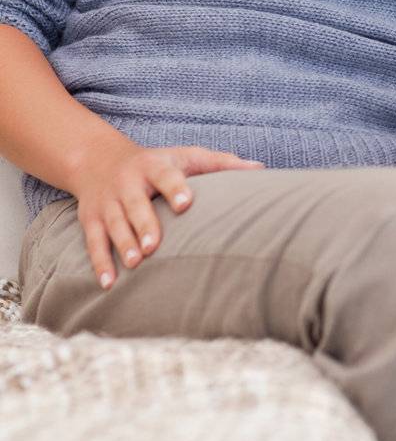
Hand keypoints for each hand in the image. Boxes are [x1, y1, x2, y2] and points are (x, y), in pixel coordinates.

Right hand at [67, 136, 265, 290]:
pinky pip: (93, 241)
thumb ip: (221, 163)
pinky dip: (99, 262)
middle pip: (135, 203)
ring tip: (135, 264)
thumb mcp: (186, 157)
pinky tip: (109, 284)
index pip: (166, 176)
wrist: (99, 160)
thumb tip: (260, 168)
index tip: (186, 203)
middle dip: (143, 224)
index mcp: (155, 166)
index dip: (176, 188)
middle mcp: (129, 182)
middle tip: (152, 246)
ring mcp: (108, 201)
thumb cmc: (157, 163)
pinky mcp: (90, 218)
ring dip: (122, 244)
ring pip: (113, 223)